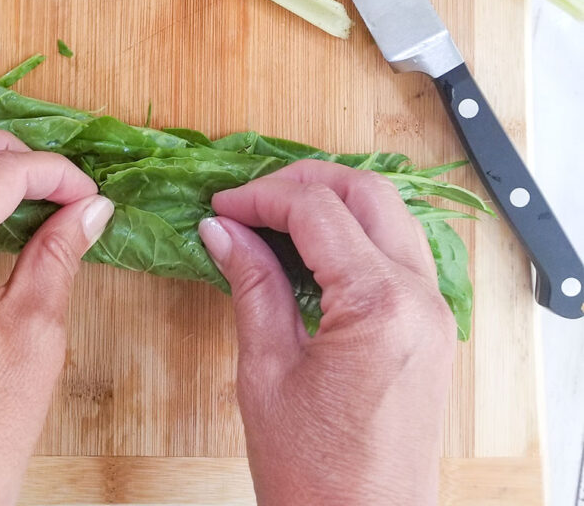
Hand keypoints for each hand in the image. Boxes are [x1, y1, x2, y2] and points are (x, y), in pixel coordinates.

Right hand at [199, 160, 455, 505]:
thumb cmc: (315, 476)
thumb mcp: (267, 372)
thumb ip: (252, 284)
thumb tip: (224, 230)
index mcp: (380, 305)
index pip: (318, 210)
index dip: (262, 196)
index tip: (223, 206)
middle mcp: (420, 298)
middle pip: (366, 192)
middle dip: (304, 182)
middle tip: (251, 198)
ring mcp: (434, 312)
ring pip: (390, 213)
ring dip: (334, 201)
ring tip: (277, 216)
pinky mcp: (432, 329)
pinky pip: (399, 251)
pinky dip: (357, 233)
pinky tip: (313, 249)